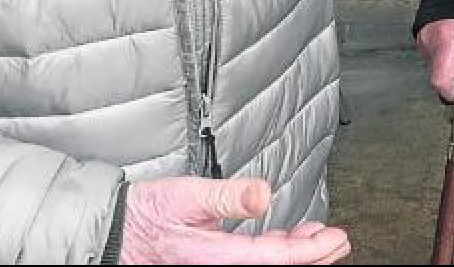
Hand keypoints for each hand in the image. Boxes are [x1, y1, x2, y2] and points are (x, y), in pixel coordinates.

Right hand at [119, 177, 349, 264]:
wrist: (114, 230)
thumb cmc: (146, 214)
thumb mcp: (187, 195)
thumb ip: (228, 197)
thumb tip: (263, 194)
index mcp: (216, 258)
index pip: (276, 260)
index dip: (311, 252)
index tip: (335, 238)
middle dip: (313, 258)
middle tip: (339, 241)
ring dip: (297, 254)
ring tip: (321, 237)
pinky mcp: (212, 263)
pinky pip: (252, 263)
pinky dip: (276, 252)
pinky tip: (286, 239)